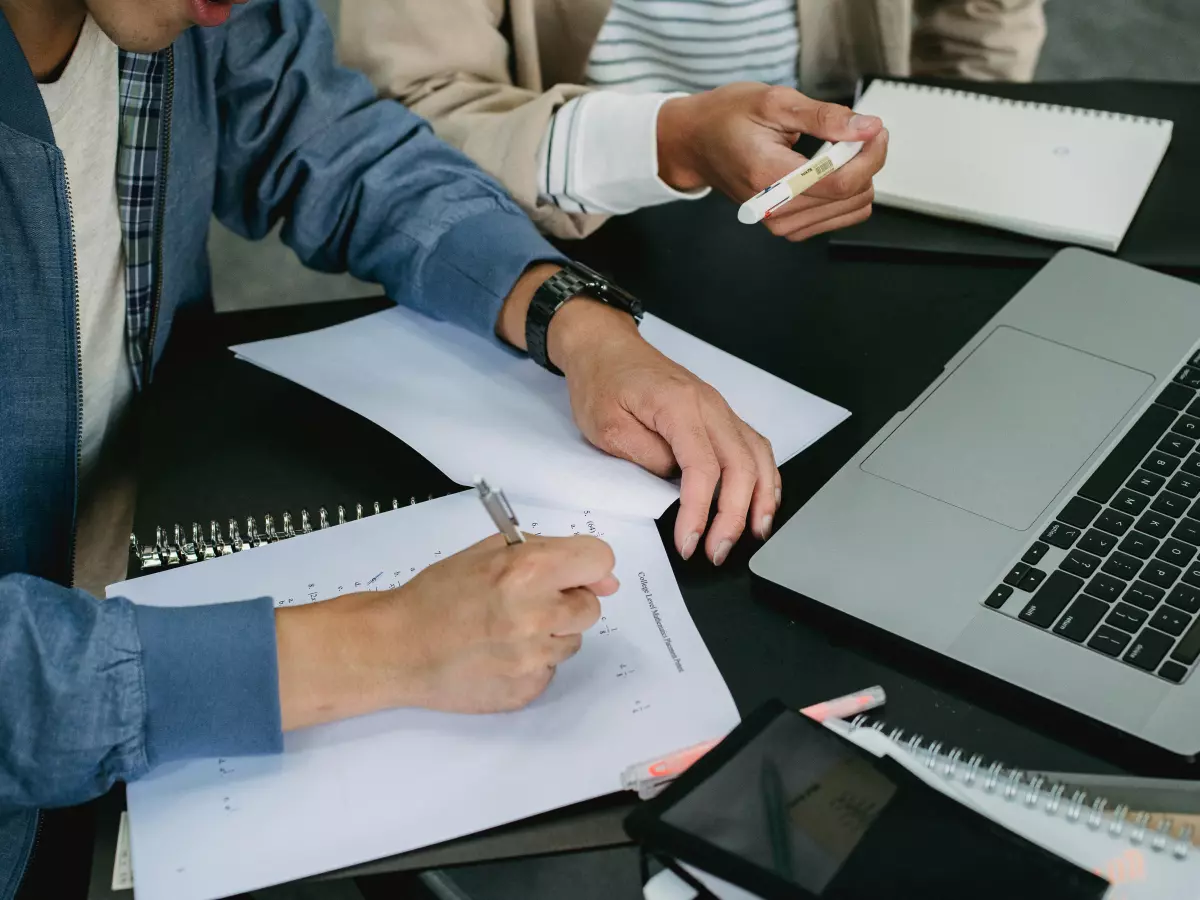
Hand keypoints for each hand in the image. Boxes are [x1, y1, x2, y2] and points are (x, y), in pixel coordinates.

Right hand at [275, 533, 616, 729]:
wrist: (397, 648)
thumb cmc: (437, 595)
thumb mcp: (488, 552)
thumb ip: (548, 552)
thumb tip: (606, 577)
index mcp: (528, 571)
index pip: (600, 560)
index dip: (588, 565)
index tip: (574, 572)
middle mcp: (537, 615)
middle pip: (591, 607)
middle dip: (567, 601)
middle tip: (527, 601)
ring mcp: (533, 658)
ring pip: (572, 641)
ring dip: (549, 633)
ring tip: (504, 629)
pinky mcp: (526, 690)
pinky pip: (550, 670)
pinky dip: (531, 662)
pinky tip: (498, 654)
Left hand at [549, 301, 779, 566]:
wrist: (604, 347)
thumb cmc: (602, 381)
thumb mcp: (606, 427)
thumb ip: (645, 457)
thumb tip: (675, 485)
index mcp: (679, 406)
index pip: (703, 468)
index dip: (700, 511)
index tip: (690, 542)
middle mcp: (708, 405)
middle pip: (740, 466)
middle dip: (734, 515)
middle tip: (719, 551)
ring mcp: (718, 408)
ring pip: (757, 456)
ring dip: (761, 498)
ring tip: (754, 533)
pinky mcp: (718, 415)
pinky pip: (753, 446)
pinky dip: (764, 476)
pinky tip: (762, 500)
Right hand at [657, 83, 888, 240]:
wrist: (696, 143)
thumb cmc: (726, 118)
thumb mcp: (775, 101)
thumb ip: (825, 117)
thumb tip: (867, 128)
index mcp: (769, 176)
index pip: (841, 182)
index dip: (870, 154)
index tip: (875, 130)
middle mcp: (774, 208)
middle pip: (851, 196)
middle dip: (866, 160)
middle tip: (855, 132)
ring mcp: (780, 223)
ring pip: (851, 209)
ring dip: (857, 176)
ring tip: (838, 150)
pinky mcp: (786, 227)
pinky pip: (838, 217)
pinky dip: (845, 192)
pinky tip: (829, 171)